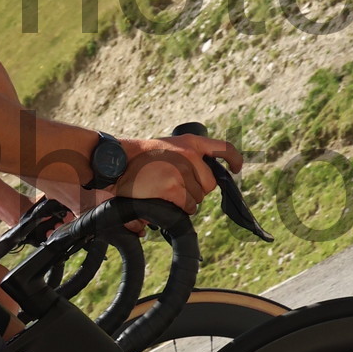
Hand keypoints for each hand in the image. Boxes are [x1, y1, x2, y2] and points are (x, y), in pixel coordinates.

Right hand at [118, 134, 241, 210]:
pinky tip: (166, 202)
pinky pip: (189, 207)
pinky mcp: (174, 188)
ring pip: (198, 199)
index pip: (222, 148)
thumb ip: (185, 158)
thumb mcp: (167, 148)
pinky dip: (180, 210)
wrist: (116, 163)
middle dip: (198, 190)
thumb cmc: (137, 159)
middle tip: (178, 188)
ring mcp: (182, 171)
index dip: (233, 160)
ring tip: (165, 193)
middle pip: (210, 184)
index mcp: (190, 142)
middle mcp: (190, 155)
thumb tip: (206, 181)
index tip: (236, 168)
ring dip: (186, 201)